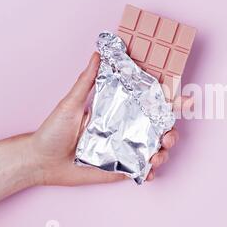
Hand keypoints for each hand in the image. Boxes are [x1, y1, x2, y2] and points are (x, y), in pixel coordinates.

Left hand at [29, 52, 191, 185]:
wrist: (40, 161)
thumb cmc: (53, 130)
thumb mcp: (70, 103)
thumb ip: (86, 81)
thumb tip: (97, 53)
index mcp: (119, 112)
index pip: (149, 105)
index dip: (170, 102)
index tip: (186, 100)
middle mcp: (126, 131)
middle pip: (159, 130)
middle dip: (173, 132)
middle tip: (170, 136)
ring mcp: (124, 151)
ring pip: (155, 150)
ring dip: (164, 153)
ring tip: (158, 156)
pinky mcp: (120, 169)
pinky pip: (141, 171)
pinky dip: (150, 172)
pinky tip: (149, 172)